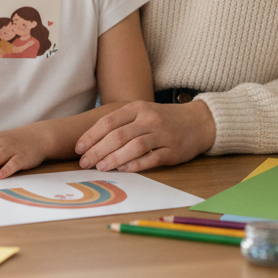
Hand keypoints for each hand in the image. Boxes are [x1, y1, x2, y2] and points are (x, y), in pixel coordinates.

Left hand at [76, 100, 216, 172]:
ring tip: (100, 167)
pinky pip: (151, 158)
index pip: (108, 121)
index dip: (91, 136)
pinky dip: (135, 164)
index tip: (79, 148)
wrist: (198, 122)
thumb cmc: (164, 119)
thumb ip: (121, 123)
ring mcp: (162, 134)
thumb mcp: (143, 112)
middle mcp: (149, 118)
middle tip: (85, 163)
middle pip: (118, 135)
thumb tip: (93, 141)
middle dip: (97, 150)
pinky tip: (123, 169)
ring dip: (113, 159)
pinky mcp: (173, 150)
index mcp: (138, 108)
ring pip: (133, 146)